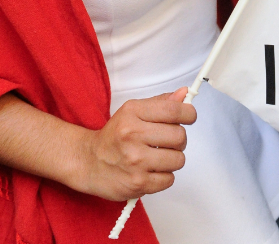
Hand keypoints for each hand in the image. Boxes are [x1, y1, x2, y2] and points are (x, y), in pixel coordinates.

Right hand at [78, 88, 196, 200]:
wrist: (89, 162)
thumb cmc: (114, 136)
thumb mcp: (133, 111)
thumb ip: (160, 103)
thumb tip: (183, 94)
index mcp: (133, 112)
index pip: (173, 110)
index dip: (189, 113)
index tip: (189, 117)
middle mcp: (133, 135)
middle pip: (179, 136)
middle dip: (179, 139)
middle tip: (168, 141)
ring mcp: (135, 161)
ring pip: (178, 159)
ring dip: (173, 159)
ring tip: (159, 156)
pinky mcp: (137, 183)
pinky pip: (169, 179)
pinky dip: (165, 176)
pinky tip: (152, 170)